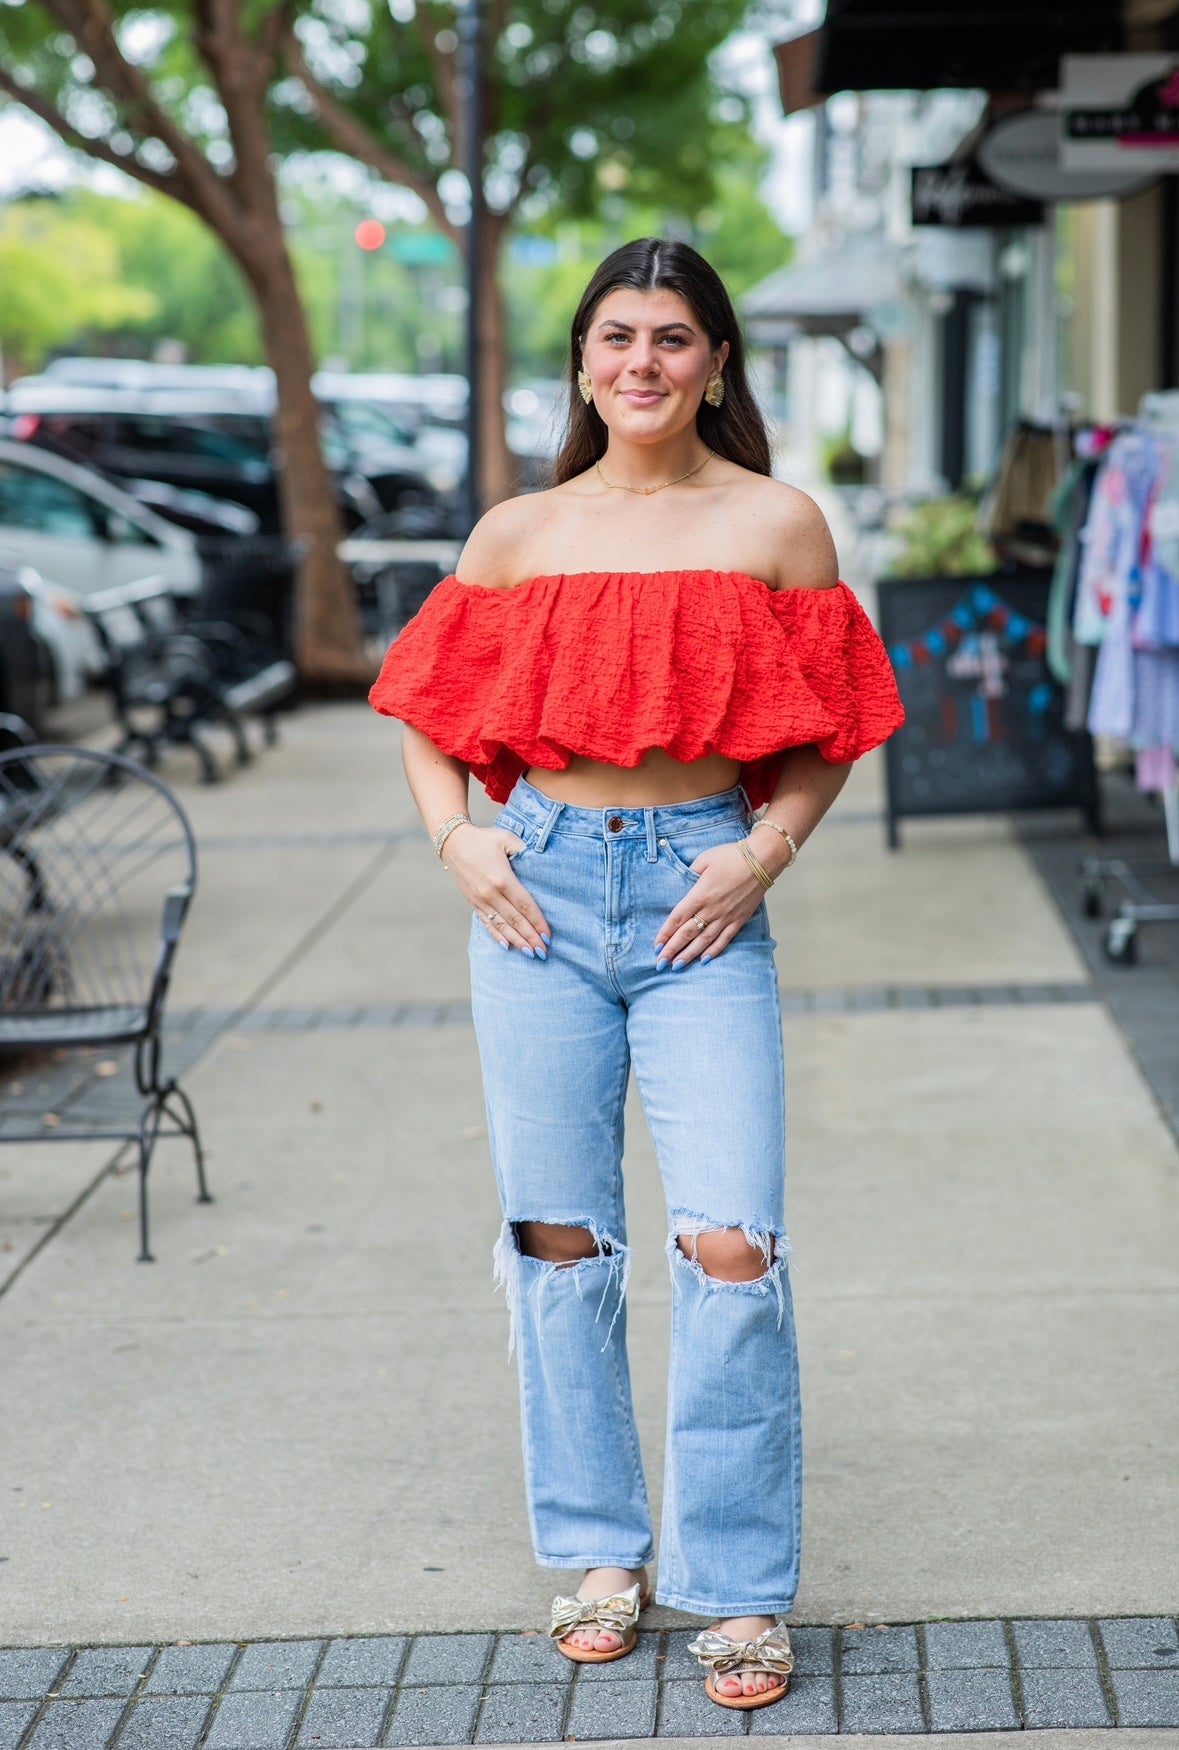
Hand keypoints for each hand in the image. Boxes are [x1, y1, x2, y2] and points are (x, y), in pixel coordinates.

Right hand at [444, 824, 551, 955]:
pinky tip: (507, 947)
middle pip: (515, 920)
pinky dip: (497, 936)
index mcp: (502, 879)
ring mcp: (480, 900)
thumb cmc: (484, 839)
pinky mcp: (473, 903)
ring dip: (517, 941)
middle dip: (530, 938)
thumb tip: (541, 863)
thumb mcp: (507, 839)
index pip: (525, 905)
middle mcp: (490, 894)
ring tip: (530, 953)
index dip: (537, 922)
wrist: (453, 842)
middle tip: (544, 952)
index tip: (548, 935)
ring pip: (501, 926)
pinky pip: (486, 923)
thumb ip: (524, 851)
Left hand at [654, 841, 765, 969]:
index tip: (656, 946)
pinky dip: (714, 950)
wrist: (762, 859)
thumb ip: (690, 873)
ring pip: (704, 941)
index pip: (677, 918)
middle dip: (672, 950)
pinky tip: (704, 960)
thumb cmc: (731, 856)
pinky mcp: (739, 919)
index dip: (665, 934)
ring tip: (677, 966)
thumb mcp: (704, 859)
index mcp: (700, 894)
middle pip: (687, 934)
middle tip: (661, 963)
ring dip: (689, 954)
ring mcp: (727, 916)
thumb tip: (682, 885)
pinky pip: (725, 939)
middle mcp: (712, 909)